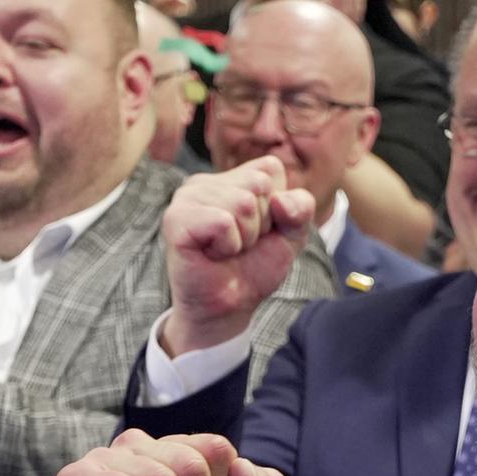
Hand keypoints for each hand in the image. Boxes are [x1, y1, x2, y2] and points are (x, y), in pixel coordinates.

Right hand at [159, 157, 313, 355]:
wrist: (230, 306)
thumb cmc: (254, 266)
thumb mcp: (292, 234)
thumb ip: (300, 208)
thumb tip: (279, 201)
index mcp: (230, 177)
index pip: (271, 169)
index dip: (279, 206)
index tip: (260, 230)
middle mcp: (204, 181)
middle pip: (258, 184)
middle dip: (261, 223)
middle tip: (241, 244)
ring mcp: (187, 197)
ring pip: (243, 203)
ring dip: (245, 237)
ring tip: (227, 250)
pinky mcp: (175, 219)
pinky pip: (222, 222)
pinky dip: (228, 246)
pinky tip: (213, 254)